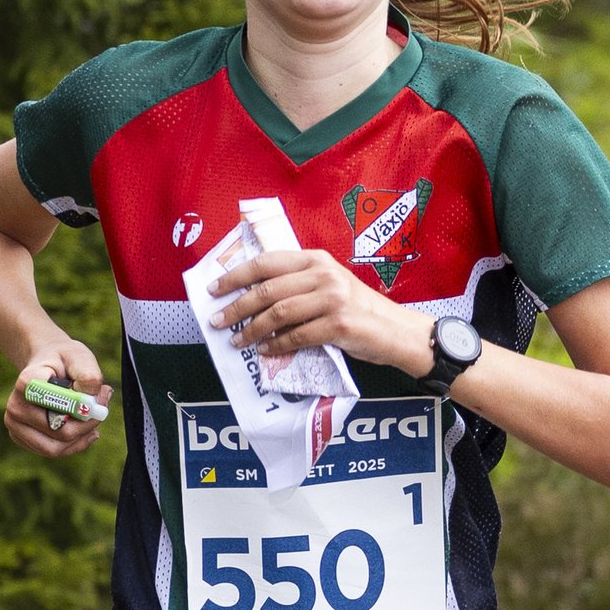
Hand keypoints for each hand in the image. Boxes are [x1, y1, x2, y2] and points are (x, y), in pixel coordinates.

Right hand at [3, 336, 112, 459]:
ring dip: (82, 436)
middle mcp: (16, 405)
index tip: (102, 392)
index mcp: (28, 382)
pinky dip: (74, 443)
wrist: (46, 366)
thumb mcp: (81, 358)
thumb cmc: (65, 361)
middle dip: (88, 422)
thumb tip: (90, 404)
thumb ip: (89, 377)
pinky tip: (83, 428)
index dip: (82, 406)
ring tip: (92, 418)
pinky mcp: (20, 438)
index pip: (54, 403)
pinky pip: (53, 451)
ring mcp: (15, 424)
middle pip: (60, 431)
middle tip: (102, 406)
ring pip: (56, 448)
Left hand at [209, 247, 427, 377]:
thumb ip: (298, 284)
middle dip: (236, 307)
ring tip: (237, 341)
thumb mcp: (329, 285)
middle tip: (217, 321)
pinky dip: (277, 345)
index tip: (214, 289)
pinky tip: (265, 351)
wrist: (395, 330)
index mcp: (316, 259)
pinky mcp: (339, 325)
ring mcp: (332, 299)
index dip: (236, 275)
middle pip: (267, 289)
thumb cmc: (359, 309)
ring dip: (252, 330)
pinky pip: (297, 336)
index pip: (266, 262)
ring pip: (278, 313)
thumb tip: (253, 298)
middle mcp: (324, 274)